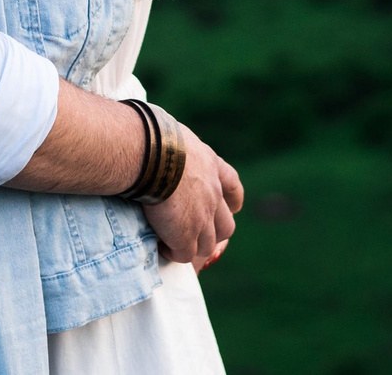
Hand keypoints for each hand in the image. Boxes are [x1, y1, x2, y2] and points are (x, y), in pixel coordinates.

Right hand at [142, 127, 243, 267]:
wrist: (157, 155)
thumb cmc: (157, 138)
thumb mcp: (175, 136)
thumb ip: (174, 146)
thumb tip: (156, 141)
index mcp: (210, 165)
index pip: (231, 184)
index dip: (233, 199)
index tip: (234, 207)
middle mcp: (212, 194)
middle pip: (226, 225)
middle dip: (214, 233)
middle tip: (194, 234)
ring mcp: (202, 218)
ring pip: (208, 245)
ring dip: (193, 247)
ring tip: (173, 244)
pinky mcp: (185, 235)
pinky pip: (185, 255)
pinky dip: (174, 253)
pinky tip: (161, 247)